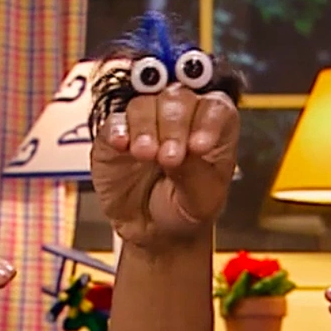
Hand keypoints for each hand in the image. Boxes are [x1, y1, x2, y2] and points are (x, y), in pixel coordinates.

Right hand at [91, 83, 238, 247]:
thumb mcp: (201, 201)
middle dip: (174, 125)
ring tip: (146, 155)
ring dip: (146, 128)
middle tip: (170, 158)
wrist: (151, 231)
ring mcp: (145, 124)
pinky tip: (122, 145)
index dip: (208, 121)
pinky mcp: (115, 136)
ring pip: (144, 105)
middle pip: (177, 99)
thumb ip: (195, 175)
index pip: (216, 108)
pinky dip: (118, 130)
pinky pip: (115, 122)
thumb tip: (183, 152)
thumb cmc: (184, 209)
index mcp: (212, 128)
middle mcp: (180, 118)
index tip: (200, 147)